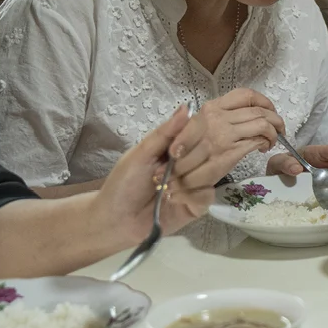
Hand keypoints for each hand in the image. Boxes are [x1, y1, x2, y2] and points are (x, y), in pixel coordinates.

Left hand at [91, 105, 270, 241]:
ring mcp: (198, 181)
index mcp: (177, 145)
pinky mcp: (199, 203)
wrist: (116, 221)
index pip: (200, 130)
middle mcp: (191, 160)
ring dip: (186, 180)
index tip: (173, 151)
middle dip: (185, 163)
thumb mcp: (140, 154)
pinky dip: (189, 196)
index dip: (193, 137)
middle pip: (210, 150)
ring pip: (212, 172)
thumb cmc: (123, 184)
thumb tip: (187, 107)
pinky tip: (172, 199)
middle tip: (161, 174)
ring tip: (163, 189)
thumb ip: (164, 133)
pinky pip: (208, 194)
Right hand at [192, 88, 284, 159]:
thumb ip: (219, 115)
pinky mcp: (229, 152)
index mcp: (211, 108)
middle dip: (275, 118)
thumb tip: (248, 108)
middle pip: (259, 110)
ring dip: (274, 132)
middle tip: (279, 128)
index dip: (264, 101)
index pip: (246, 95)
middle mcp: (217, 118)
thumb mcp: (200, 125)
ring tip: (272, 140)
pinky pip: (257, 141)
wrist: (175, 174)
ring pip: (262, 124)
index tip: (270, 109)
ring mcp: (223, 135)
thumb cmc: (186, 150)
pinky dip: (266, 142)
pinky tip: (262, 148)